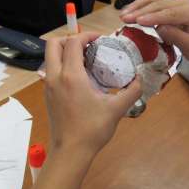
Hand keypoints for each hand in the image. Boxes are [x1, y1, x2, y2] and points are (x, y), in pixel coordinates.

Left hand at [45, 32, 142, 164]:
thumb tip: (140, 81)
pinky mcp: (48, 97)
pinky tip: (79, 80)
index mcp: (71, 75)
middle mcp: (55, 77)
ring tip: (84, 62)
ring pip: (50, 58)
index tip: (100, 40)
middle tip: (87, 46)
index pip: (73, 42)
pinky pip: (51, 72)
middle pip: (54, 44)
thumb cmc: (91, 131)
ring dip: (64, 53)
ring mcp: (49, 87)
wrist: (70, 152)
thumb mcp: (116, 110)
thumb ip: (131, 92)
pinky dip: (62, 67)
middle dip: (69, 39)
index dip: (87, 36)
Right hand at [120, 0, 188, 65]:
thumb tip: (159, 28)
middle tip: (124, 19)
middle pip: (159, 4)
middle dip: (140, 11)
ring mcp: (178, 2)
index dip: (152, 17)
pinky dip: (143, 7)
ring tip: (123, 15)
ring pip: (155, 0)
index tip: (137, 22)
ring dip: (138, 7)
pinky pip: (156, 3)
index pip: (169, 13)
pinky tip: (132, 12)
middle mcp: (185, 2)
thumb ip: (176, 36)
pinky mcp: (173, 5)